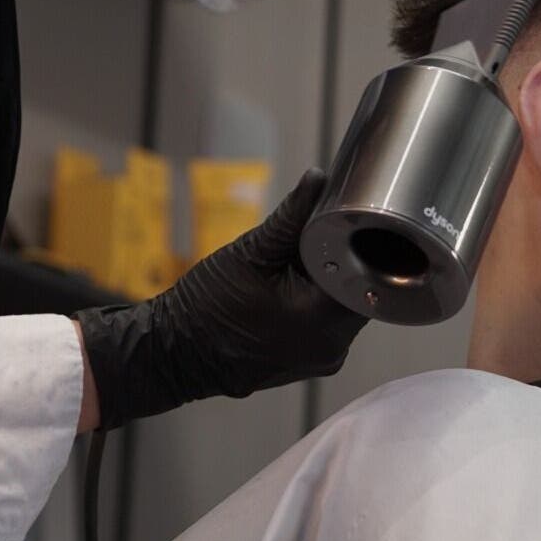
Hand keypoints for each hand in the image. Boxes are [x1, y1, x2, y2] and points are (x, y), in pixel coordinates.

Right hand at [74, 169, 366, 428]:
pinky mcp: (312, 363)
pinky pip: (331, 325)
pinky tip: (300, 285)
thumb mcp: (251, 251)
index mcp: (322, 320)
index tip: (345, 220)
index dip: (359, 242)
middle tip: (324, 236)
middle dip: (346, 260)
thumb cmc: (205, 305)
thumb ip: (292, 215)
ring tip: (308, 259)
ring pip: (347, 307)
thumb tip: (319, 177)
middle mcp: (332, 348)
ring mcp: (323, 361)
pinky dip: (322, 302)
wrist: (173, 354)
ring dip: (335, 281)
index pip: (367, 272)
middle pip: (361, 290)